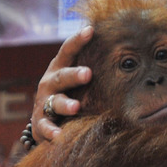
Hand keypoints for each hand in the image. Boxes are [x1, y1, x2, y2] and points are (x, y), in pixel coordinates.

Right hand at [31, 26, 92, 143]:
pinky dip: (52, 131)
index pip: (67, 51)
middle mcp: (50, 83)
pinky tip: (59, 136)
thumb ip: (91, 69)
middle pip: (62, 76)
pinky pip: (46, 127)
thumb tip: (125, 54)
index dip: (77, 40)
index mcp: (60, 69)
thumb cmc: (68, 94)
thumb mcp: (76, 81)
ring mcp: (43, 103)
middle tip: (88, 73)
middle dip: (74, 74)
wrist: (43, 122)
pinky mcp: (40, 123)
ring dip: (65, 105)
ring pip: (54, 102)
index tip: (90, 30)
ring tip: (76, 107)